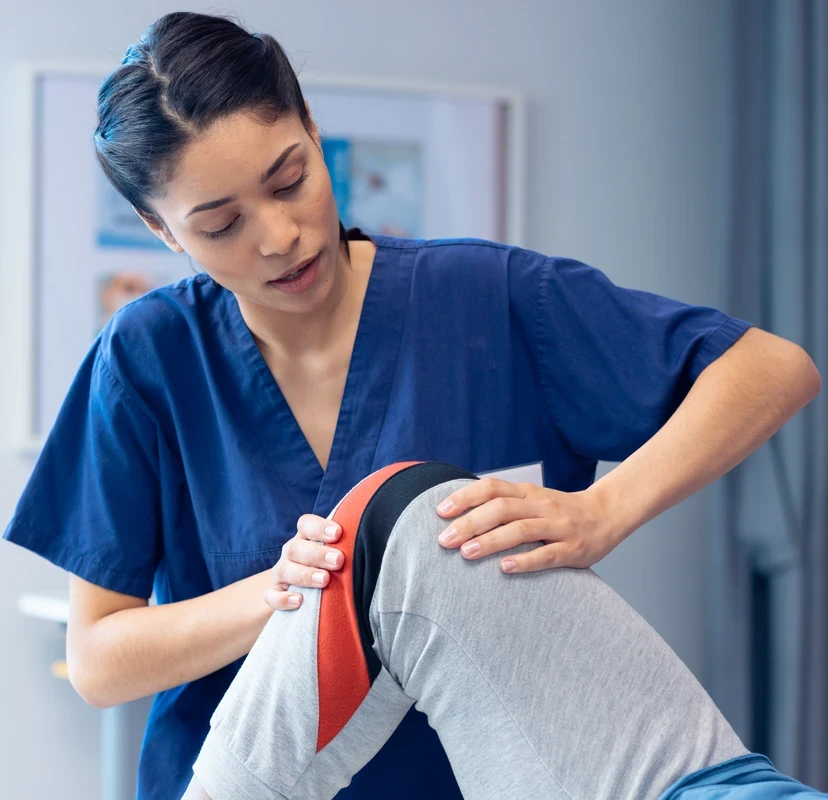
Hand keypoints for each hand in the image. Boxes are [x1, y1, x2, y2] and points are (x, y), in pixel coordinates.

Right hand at [265, 515, 343, 609]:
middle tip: (338, 560)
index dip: (320, 527)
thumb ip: (350, 545)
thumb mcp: (340, 551)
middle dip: (317, 554)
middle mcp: (292, 552)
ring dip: (305, 575)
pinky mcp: (275, 593)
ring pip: (284, 569)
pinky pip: (272, 595)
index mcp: (306, 536)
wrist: (312, 588)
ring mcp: (282, 572)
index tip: (338, 533)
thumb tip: (378, 543)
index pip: (306, 524)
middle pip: (296, 547)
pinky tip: (299, 601)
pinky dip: (283, 599)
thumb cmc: (334, 565)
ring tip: (325, 580)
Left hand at [436, 478, 618, 573]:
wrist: (607, 515)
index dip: (465, 497)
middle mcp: (541, 506)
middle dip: (469, 523)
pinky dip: (525, 561)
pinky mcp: (573, 549)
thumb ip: (504, 504)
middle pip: (501, 509)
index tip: (440, 512)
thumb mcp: (532, 500)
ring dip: (491, 541)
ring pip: (521, 530)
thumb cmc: (560, 512)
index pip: (492, 488)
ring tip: (466, 553)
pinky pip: (548, 554)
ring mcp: (558, 527)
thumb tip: (460, 514)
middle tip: (445, 540)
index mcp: (528, 493)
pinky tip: (505, 568)